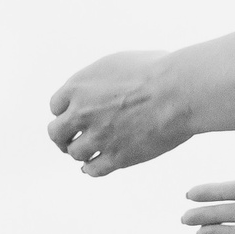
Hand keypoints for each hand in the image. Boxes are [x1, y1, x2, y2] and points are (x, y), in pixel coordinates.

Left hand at [47, 50, 186, 175]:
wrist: (178, 91)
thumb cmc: (157, 70)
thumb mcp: (117, 63)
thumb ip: (98, 80)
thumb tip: (97, 88)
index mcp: (79, 87)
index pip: (56, 106)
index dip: (66, 112)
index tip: (74, 116)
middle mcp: (82, 113)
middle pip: (56, 133)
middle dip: (64, 136)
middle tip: (71, 139)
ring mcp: (98, 137)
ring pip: (75, 153)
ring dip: (81, 152)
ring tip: (91, 150)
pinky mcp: (117, 157)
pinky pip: (94, 170)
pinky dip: (92, 168)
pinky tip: (97, 165)